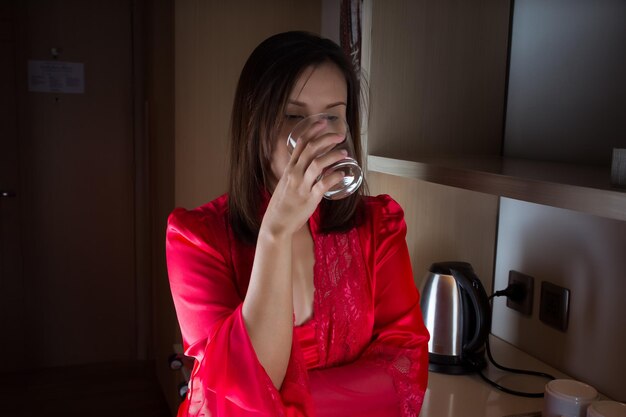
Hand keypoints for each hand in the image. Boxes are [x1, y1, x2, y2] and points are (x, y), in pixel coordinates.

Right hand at [262, 121, 346, 237]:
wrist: (276, 224)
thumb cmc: (282, 205)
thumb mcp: (286, 184)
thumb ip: (297, 174)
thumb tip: (310, 166)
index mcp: (289, 168)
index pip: (301, 143)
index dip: (312, 130)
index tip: (323, 122)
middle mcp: (295, 174)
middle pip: (311, 149)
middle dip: (326, 139)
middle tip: (339, 135)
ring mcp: (302, 186)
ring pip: (317, 164)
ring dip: (332, 156)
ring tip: (344, 153)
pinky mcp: (310, 198)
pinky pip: (324, 184)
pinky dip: (334, 177)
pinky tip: (343, 174)